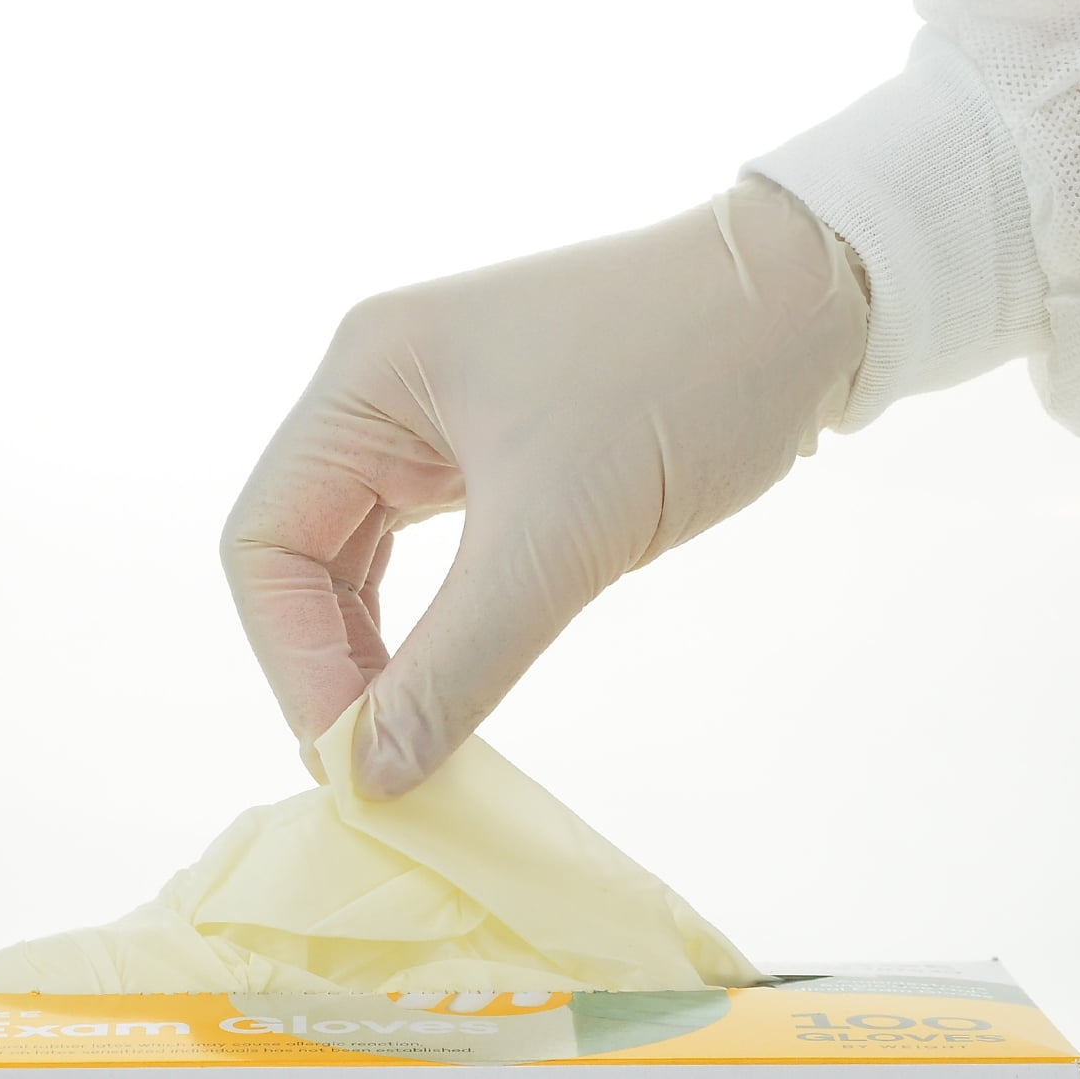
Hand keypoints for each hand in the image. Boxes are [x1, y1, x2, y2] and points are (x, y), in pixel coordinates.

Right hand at [221, 175, 868, 797]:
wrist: (812, 302)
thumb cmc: (689, 380)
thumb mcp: (565, 535)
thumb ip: (459, 664)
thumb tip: (376, 776)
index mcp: (367, 376)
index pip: (266, 540)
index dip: (293, 658)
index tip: (349, 753)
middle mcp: (380, 391)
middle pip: (300, 556)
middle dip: (328, 665)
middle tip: (375, 766)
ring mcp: (431, 419)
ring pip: (358, 565)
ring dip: (373, 656)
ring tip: (403, 743)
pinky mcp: (490, 451)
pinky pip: (425, 557)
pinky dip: (427, 630)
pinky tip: (444, 686)